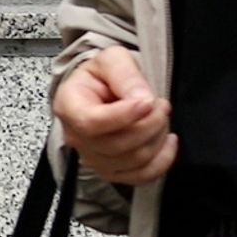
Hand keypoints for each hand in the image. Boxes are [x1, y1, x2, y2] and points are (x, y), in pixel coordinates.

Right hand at [54, 47, 176, 188]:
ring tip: (160, 116)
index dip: (123, 116)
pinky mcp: (112, 171)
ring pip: (133, 160)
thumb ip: (125, 75)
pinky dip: (162, 160)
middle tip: (161, 103)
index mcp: (69, 107)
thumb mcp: (111, 60)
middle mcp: (76, 137)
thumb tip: (142, 99)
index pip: (91, 123)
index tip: (147, 102)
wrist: (102, 89)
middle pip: (116, 145)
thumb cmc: (102, 75)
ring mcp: (93, 158)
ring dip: (157, 137)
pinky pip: (141, 176)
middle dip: (150, 123)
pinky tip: (168, 141)